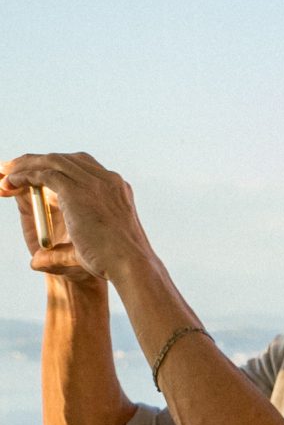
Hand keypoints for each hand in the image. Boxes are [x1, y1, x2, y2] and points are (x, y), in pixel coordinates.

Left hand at [1, 154, 146, 284]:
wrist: (130, 265)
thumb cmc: (114, 263)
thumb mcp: (89, 247)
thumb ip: (62, 250)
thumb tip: (34, 261)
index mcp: (116, 190)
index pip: (83, 167)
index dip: (58, 169)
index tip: (38, 177)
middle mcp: (107, 180)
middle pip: (67, 159)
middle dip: (38, 161)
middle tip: (14, 168)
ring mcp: (93, 182)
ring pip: (52, 161)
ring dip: (26, 164)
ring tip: (6, 172)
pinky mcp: (75, 190)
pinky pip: (44, 174)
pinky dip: (24, 175)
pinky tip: (9, 182)